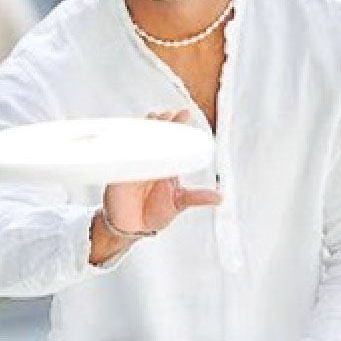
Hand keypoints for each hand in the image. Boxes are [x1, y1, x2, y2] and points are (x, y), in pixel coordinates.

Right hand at [101, 110, 220, 237]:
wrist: (130, 227)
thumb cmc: (152, 215)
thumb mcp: (178, 204)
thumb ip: (196, 198)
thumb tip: (219, 197)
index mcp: (167, 169)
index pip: (174, 144)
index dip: (178, 128)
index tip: (184, 114)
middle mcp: (152, 163)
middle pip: (157, 138)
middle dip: (162, 124)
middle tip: (168, 112)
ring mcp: (135, 166)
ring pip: (140, 141)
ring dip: (145, 129)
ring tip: (152, 117)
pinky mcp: (120, 172)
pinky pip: (123, 154)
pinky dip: (126, 143)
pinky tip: (131, 133)